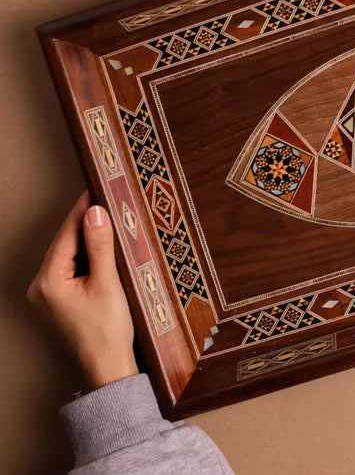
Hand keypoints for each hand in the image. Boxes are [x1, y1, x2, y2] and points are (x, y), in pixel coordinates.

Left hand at [28, 192, 137, 390]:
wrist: (108, 368)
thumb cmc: (107, 330)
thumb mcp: (108, 282)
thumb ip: (100, 245)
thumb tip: (96, 212)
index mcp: (48, 281)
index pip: (67, 234)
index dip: (83, 209)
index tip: (98, 188)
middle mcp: (41, 286)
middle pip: (66, 242)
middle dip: (87, 222)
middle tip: (108, 199)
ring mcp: (49, 294)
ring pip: (70, 254)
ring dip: (89, 238)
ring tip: (110, 218)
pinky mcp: (61, 299)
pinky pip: (72, 267)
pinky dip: (88, 255)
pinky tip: (105, 246)